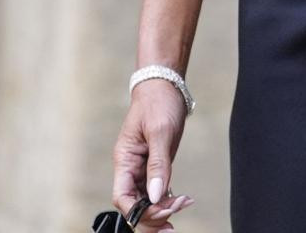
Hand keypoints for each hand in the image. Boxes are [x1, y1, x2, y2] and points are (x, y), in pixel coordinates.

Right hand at [110, 81, 194, 228]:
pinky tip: (183, 201)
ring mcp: (142, 168)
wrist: (165, 86)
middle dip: (151, 216)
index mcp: (124, 160)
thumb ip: (158, 164)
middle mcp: (130, 168)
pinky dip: (168, 199)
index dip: (138, 211)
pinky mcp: (154, 166)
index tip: (161, 212)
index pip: (122, 197)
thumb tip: (156, 195)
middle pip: (133, 204)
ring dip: (161, 210)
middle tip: (174, 219)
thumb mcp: (160, 132)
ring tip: (183, 207)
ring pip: (145, 200)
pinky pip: (157, 190)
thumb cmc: (159, 103)